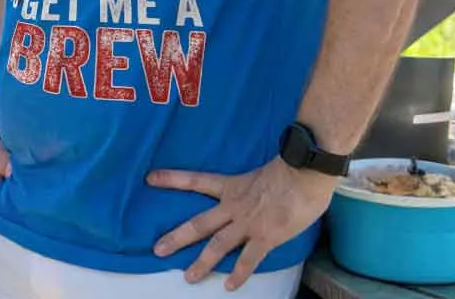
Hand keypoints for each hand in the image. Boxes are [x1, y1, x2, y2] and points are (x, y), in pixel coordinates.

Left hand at [147, 158, 337, 288]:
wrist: (305, 171)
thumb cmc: (291, 167)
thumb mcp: (263, 171)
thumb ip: (254, 184)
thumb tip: (260, 190)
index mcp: (231, 186)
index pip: (195, 180)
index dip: (172, 179)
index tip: (149, 178)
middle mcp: (233, 206)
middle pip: (198, 223)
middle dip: (177, 237)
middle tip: (157, 249)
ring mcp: (248, 223)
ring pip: (218, 246)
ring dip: (202, 263)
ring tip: (188, 277)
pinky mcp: (266, 237)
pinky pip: (249, 260)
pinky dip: (239, 274)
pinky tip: (229, 286)